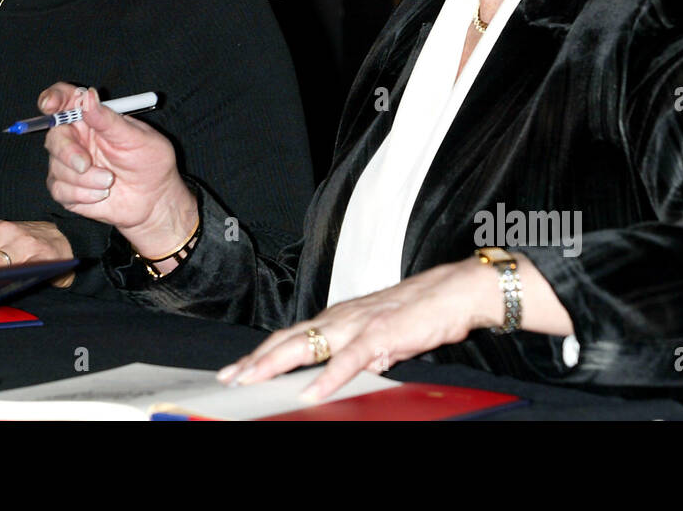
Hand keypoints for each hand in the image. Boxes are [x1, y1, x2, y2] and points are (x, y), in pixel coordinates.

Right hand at [41, 84, 196, 261]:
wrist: (154, 199)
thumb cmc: (149, 162)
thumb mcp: (136, 137)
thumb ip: (108, 119)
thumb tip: (88, 96)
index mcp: (91, 118)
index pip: (64, 100)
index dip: (52, 98)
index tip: (50, 105)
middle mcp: (75, 139)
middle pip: (54, 137)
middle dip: (67, 152)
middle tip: (86, 164)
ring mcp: (68, 165)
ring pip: (57, 167)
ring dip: (86, 179)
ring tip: (110, 181)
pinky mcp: (66, 190)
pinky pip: (60, 190)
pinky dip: (83, 194)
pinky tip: (102, 194)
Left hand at [217, 260, 498, 401]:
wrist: (453, 292)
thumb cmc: (420, 312)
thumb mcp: (380, 335)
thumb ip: (360, 352)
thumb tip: (349, 369)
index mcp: (339, 318)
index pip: (292, 336)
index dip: (263, 353)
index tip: (239, 370)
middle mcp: (341, 317)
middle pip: (289, 339)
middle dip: (256, 359)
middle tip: (229, 376)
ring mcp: (357, 324)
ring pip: (307, 344)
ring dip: (276, 363)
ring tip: (252, 380)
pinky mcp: (379, 334)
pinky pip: (348, 359)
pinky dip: (328, 377)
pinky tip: (311, 391)